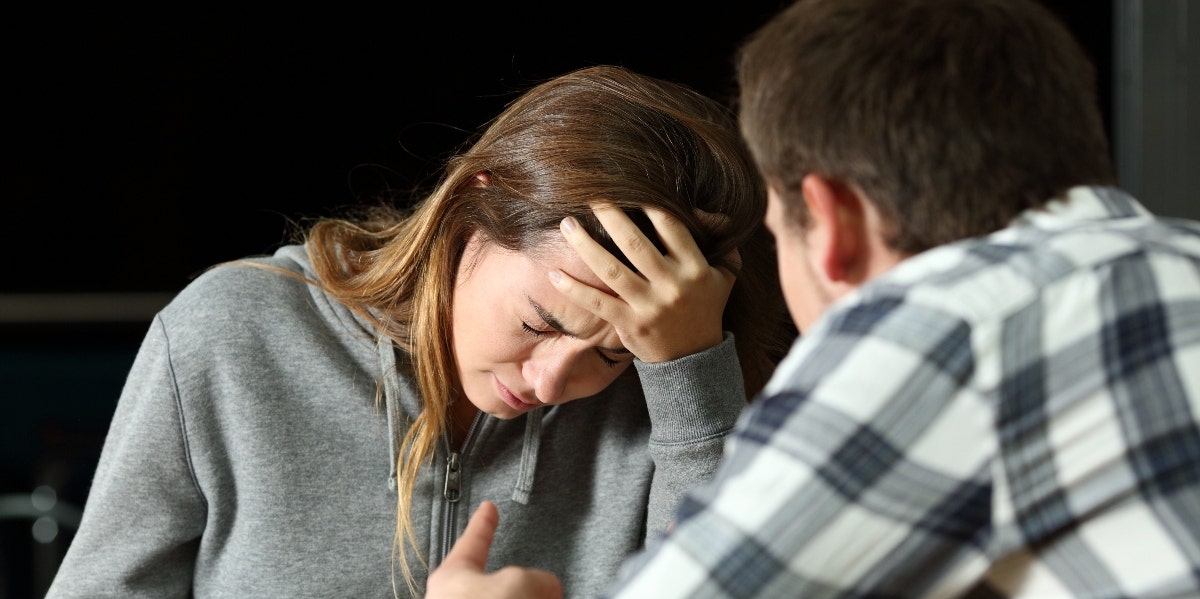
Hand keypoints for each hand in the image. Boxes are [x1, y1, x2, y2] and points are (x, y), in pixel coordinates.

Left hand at [425, 501, 562, 598]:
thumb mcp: (519, 583)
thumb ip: (539, 579)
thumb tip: (550, 590)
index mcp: (453, 576)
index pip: (474, 539)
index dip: (485, 522)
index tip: (488, 509)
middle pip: (502, 582)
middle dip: (528, 585)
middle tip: (545, 591)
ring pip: (511, 597)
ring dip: (534, 596)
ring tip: (548, 597)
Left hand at [550, 204, 736, 362]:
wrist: (694, 357)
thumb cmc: (705, 305)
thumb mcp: (724, 273)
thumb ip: (722, 239)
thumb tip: (702, 208)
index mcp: (694, 268)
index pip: (670, 227)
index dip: (648, 203)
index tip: (627, 185)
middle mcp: (671, 285)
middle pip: (634, 243)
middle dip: (610, 215)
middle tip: (591, 194)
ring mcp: (649, 306)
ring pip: (611, 270)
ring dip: (585, 245)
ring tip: (567, 224)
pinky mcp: (630, 325)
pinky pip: (597, 303)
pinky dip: (574, 289)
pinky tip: (554, 273)